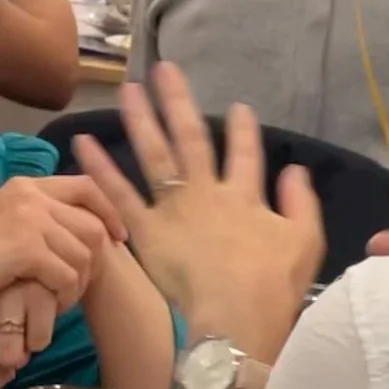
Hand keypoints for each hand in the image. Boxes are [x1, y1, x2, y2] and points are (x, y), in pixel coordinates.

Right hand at [0, 174, 120, 314]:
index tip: (117, 237)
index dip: (108, 211)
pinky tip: (52, 305)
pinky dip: (65, 295)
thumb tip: (73, 227)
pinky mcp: (28, 248)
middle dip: (96, 257)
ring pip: (84, 253)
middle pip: (92, 223)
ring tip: (63, 298)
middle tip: (83, 283)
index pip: (85, 187)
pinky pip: (68, 276)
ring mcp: (29, 219)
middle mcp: (30, 195)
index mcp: (24, 185)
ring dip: (79, 281)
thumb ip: (33, 217)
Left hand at [72, 67, 322, 341]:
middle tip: (163, 70)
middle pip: (192, 138)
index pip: (245, 153)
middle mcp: (207, 191)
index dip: (244, 129)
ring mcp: (174, 208)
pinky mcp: (146, 230)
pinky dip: (100, 167)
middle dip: (178, 101)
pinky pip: (119, 194)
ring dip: (140, 119)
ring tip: (126, 90)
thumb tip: (295, 169)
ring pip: (154, 154)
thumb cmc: (273, 287)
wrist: (235, 318)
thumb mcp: (305, 241)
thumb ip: (301, 202)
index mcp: (245, 196)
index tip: (239, 106)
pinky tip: (83, 141)